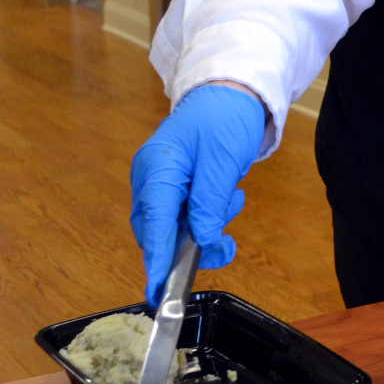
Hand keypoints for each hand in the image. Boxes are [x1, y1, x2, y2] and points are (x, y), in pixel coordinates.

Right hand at [130, 85, 265, 304]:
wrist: (231, 92)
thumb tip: (200, 240)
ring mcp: (161, 182)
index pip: (154, 221)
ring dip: (205, 228)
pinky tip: (228, 196)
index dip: (157, 259)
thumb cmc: (225, 118)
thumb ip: (209, 202)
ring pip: (174, 227)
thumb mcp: (223, 160)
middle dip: (190, 245)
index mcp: (157, 167)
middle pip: (159, 231)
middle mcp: (151, 178)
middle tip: (224, 247)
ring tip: (233, 197)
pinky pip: (185, 215)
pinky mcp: (174, 186)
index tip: (159, 291)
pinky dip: (207, 217)